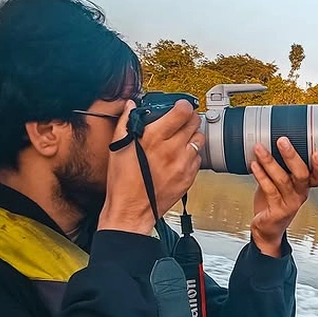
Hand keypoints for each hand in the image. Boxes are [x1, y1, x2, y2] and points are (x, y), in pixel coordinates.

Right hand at [100, 100, 204, 235]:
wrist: (130, 211)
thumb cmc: (123, 181)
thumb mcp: (118, 147)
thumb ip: (126, 121)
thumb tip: (130, 106)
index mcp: (154, 137)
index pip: (182, 111)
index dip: (183, 106)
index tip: (180, 107)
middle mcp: (172, 149)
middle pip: (195, 122)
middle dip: (189, 119)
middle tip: (182, 121)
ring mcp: (183, 164)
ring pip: (199, 139)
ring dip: (192, 136)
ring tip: (181, 139)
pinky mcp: (189, 177)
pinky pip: (198, 158)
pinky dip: (192, 154)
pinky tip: (180, 157)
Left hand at [249, 137, 317, 255]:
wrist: (267, 227)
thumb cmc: (274, 201)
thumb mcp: (280, 181)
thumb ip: (278, 165)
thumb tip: (267, 140)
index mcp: (306, 185)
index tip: (317, 152)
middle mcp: (301, 193)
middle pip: (301, 174)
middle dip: (291, 156)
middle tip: (282, 141)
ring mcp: (290, 203)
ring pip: (282, 180)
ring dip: (270, 162)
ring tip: (260, 149)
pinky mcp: (278, 210)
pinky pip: (270, 190)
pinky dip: (261, 176)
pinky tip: (254, 165)